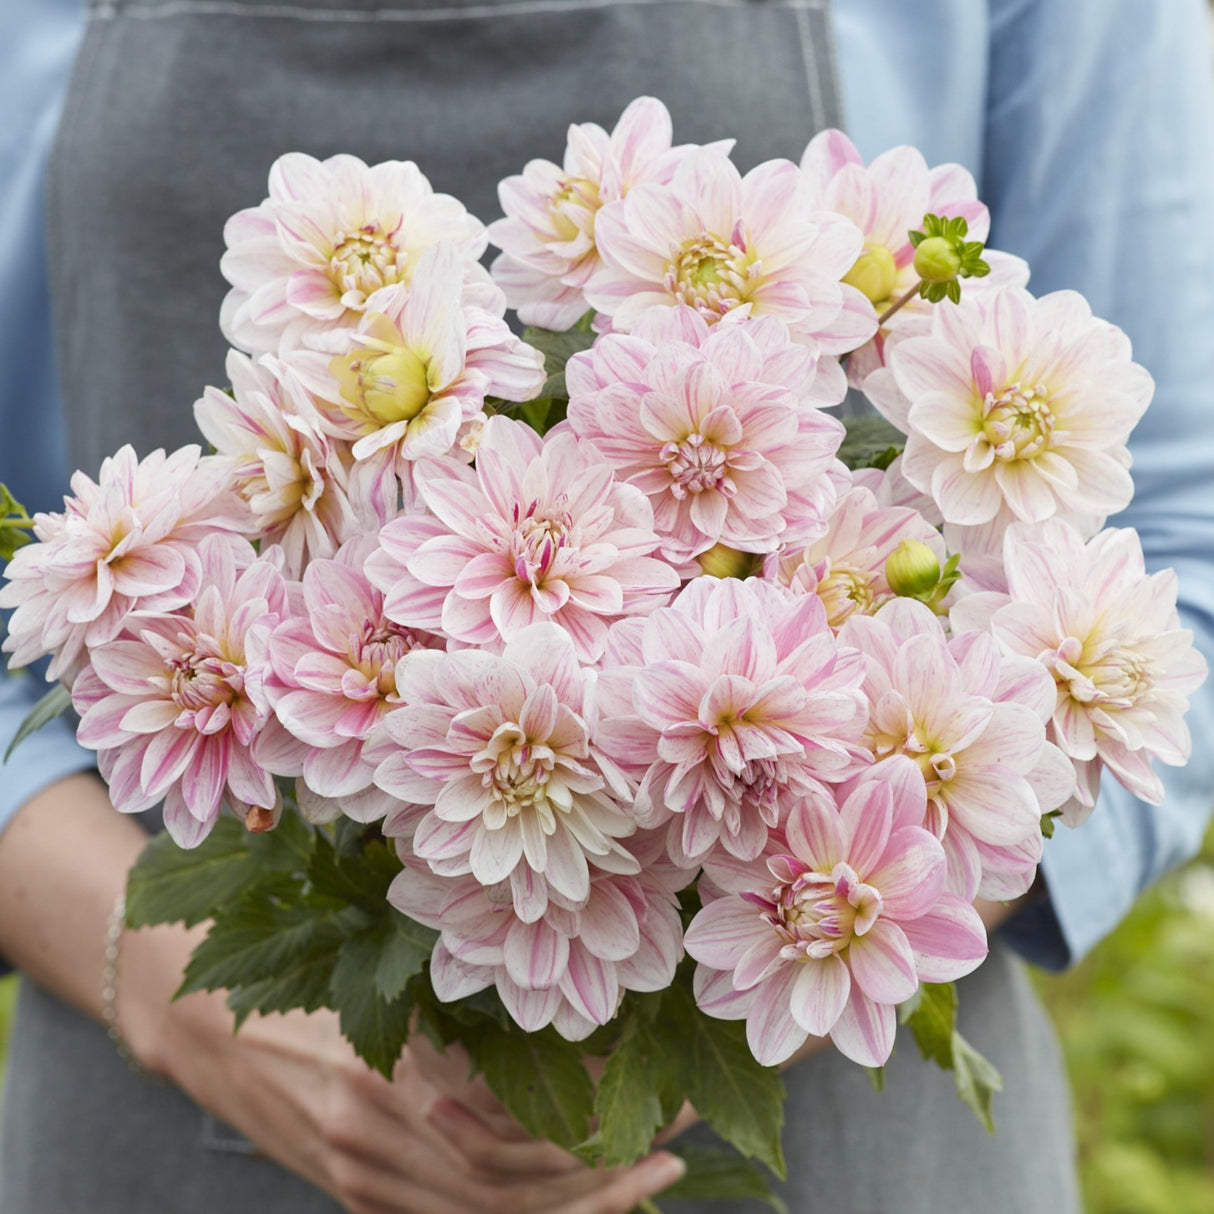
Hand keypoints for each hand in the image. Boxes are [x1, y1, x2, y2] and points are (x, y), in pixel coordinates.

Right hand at [123, 923, 683, 1213]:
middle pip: (513, 1189)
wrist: (201, 1026)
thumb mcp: (387, 976)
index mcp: (389, 1076)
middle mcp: (376, 1144)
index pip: (519, 1126)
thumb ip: (464, 1019)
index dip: (596, 1120)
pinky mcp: (356, 1199)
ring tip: (646, 1181)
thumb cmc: (300, 975)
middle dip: (605, 1177)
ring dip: (576, 1207)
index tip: (659, 1097)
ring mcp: (363, 1182)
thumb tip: (572, 1035)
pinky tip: (574, 1200)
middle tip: (674, 1149)